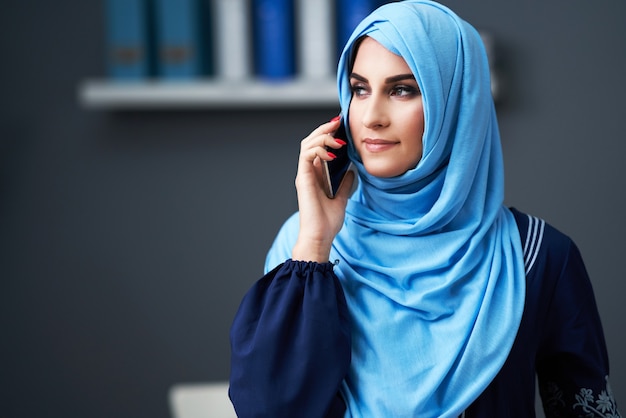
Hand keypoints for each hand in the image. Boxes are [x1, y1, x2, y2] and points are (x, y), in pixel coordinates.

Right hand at [292, 117, 354, 262]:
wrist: (320, 237)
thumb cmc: (327, 222)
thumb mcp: (341, 198)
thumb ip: (344, 184)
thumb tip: (351, 171)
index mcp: (316, 175)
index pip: (319, 147)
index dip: (328, 134)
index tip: (342, 127)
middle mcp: (308, 172)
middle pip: (311, 141)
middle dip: (324, 129)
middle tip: (338, 123)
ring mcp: (304, 175)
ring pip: (307, 144)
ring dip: (322, 136)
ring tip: (337, 137)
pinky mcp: (303, 179)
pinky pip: (306, 156)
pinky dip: (318, 150)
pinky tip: (333, 153)